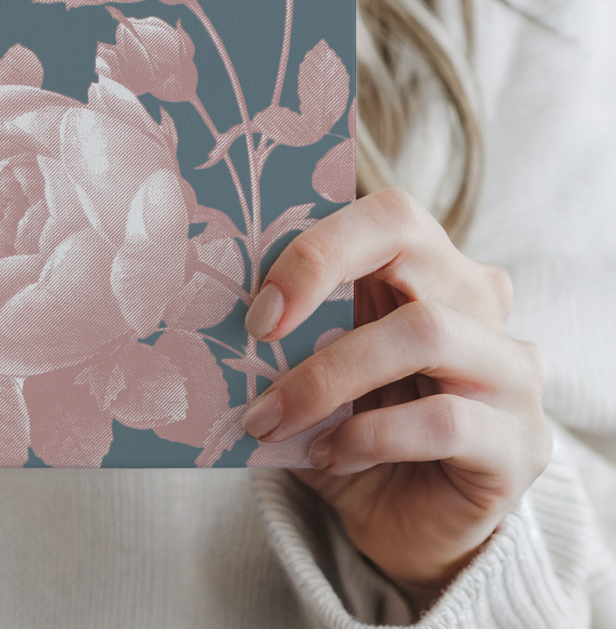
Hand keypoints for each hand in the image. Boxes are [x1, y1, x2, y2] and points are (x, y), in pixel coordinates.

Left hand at [240, 188, 551, 605]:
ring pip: (426, 331)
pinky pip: (444, 420)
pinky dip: (370, 435)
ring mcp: (512, 370)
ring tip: (272, 417)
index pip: (387, 214)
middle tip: (258, 332)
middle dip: (319, 277)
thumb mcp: (313, 364)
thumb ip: (291, 327)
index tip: (257, 307)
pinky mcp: (523, 443)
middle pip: (413, 242)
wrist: (405, 525)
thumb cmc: (350, 425)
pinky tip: (330, 454)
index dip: (318, 246)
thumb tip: (216, 303)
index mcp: (428, 268)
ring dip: (329, 376)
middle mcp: (480, 302)